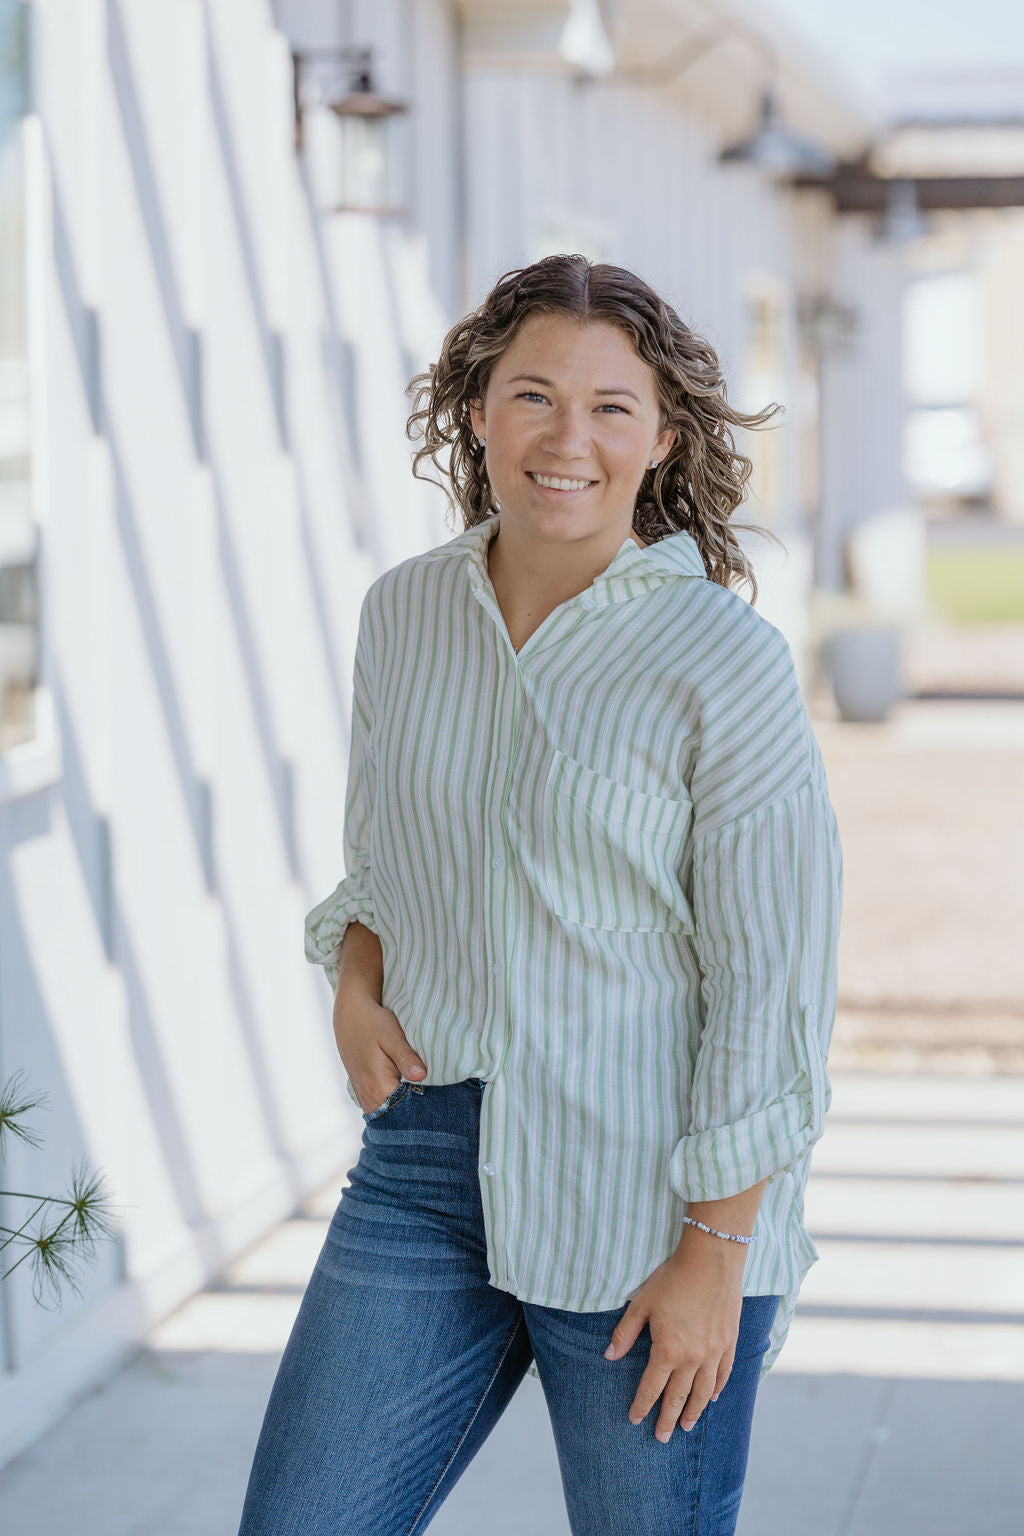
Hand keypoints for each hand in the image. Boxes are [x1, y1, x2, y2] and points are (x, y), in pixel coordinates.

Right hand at [333, 995, 427, 1114]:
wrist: (350, 1017)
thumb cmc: (373, 1023)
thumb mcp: (392, 1036)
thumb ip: (406, 1057)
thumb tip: (422, 1076)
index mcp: (377, 1086)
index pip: (404, 1111)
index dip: (423, 1110)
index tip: (440, 1104)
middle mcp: (368, 1097)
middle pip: (397, 1118)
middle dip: (417, 1113)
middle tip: (438, 1104)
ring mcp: (364, 1096)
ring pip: (390, 1115)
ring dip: (406, 1109)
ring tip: (426, 1101)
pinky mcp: (364, 1092)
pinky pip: (382, 1107)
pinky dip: (395, 1105)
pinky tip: (409, 1095)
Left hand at [603, 1238, 743, 1441]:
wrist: (712, 1260)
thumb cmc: (673, 1278)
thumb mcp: (642, 1303)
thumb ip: (625, 1332)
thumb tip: (609, 1355)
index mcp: (668, 1349)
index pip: (651, 1387)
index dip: (642, 1405)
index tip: (635, 1419)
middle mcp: (692, 1358)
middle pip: (679, 1397)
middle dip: (668, 1419)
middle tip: (662, 1437)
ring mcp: (714, 1352)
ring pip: (703, 1392)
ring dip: (694, 1411)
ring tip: (687, 1427)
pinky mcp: (729, 1343)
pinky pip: (723, 1375)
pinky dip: (716, 1389)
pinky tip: (711, 1398)